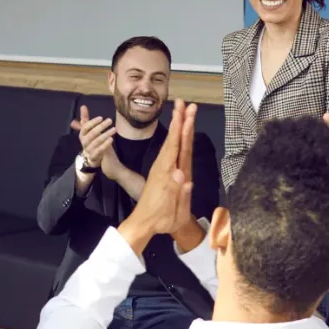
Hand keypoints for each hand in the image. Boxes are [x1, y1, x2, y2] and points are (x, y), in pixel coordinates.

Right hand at [70, 105, 116, 171]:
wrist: (91, 159)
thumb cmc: (91, 142)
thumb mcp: (88, 131)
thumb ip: (86, 119)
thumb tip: (83, 106)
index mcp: (82, 135)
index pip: (85, 127)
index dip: (92, 122)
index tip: (101, 117)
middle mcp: (84, 142)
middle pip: (92, 134)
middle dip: (101, 126)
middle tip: (110, 120)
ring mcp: (89, 150)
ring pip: (97, 141)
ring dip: (105, 134)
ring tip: (114, 129)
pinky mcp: (94, 157)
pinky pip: (99, 150)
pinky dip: (105, 144)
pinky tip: (111, 139)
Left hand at [118, 101, 196, 252]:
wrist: (143, 224)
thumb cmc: (161, 222)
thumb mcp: (174, 214)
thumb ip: (179, 196)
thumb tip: (183, 176)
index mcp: (168, 176)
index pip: (176, 148)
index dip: (181, 130)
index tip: (185, 114)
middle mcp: (165, 169)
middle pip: (174, 140)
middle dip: (180, 121)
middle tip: (185, 103)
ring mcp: (162, 169)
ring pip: (171, 143)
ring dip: (177, 126)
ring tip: (182, 110)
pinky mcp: (161, 172)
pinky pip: (169, 151)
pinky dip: (174, 138)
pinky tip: (178, 131)